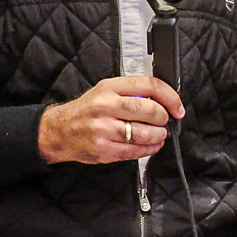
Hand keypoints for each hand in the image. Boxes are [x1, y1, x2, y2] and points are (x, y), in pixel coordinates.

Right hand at [38, 76, 184, 164]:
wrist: (59, 130)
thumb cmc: (87, 111)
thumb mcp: (105, 91)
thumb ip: (132, 93)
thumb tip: (165, 101)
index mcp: (109, 88)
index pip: (150, 86)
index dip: (171, 97)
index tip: (177, 108)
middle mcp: (105, 106)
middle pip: (151, 111)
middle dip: (164, 119)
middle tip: (164, 122)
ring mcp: (104, 129)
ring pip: (146, 133)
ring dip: (159, 136)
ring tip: (158, 134)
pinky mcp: (104, 149)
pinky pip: (136, 151)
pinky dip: (150, 149)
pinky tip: (150, 145)